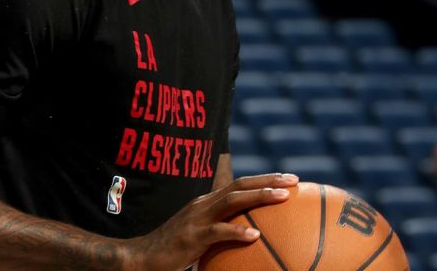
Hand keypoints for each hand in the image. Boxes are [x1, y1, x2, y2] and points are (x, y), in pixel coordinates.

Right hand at [123, 173, 298, 270]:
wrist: (142, 257)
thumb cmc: (173, 251)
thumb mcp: (200, 236)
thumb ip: (220, 232)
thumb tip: (250, 241)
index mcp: (207, 202)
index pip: (239, 184)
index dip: (263, 179)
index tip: (288, 179)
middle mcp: (203, 204)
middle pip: (240, 185)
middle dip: (268, 180)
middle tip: (294, 180)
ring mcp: (197, 218)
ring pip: (233, 201)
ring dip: (260, 197)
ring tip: (283, 197)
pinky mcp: (191, 237)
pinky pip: (218, 232)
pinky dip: (237, 231)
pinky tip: (255, 235)